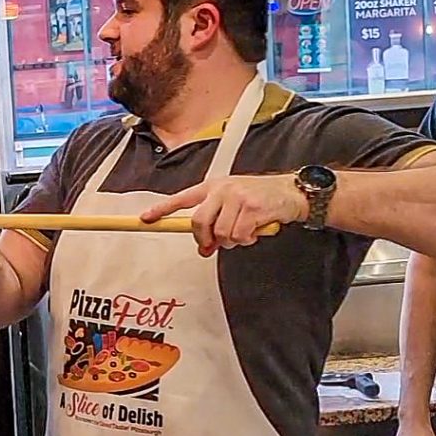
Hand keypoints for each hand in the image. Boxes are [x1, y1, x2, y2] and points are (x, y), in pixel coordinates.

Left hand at [139, 174, 307, 255]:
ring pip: (221, 233)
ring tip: (244, 233)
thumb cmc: (260, 199)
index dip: (162, 210)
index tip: (144, 218)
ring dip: (232, 241)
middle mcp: (221, 189)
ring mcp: (236, 197)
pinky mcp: (252, 208)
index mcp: (212, 187)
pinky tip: (254, 232)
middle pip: (199, 222)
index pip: (182, 199)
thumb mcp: (233, 204)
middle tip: (214, 245)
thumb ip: (216, 222)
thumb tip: (204, 248)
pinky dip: (246, 240)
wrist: (290, 192)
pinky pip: (239, 235)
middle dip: (205, 239)